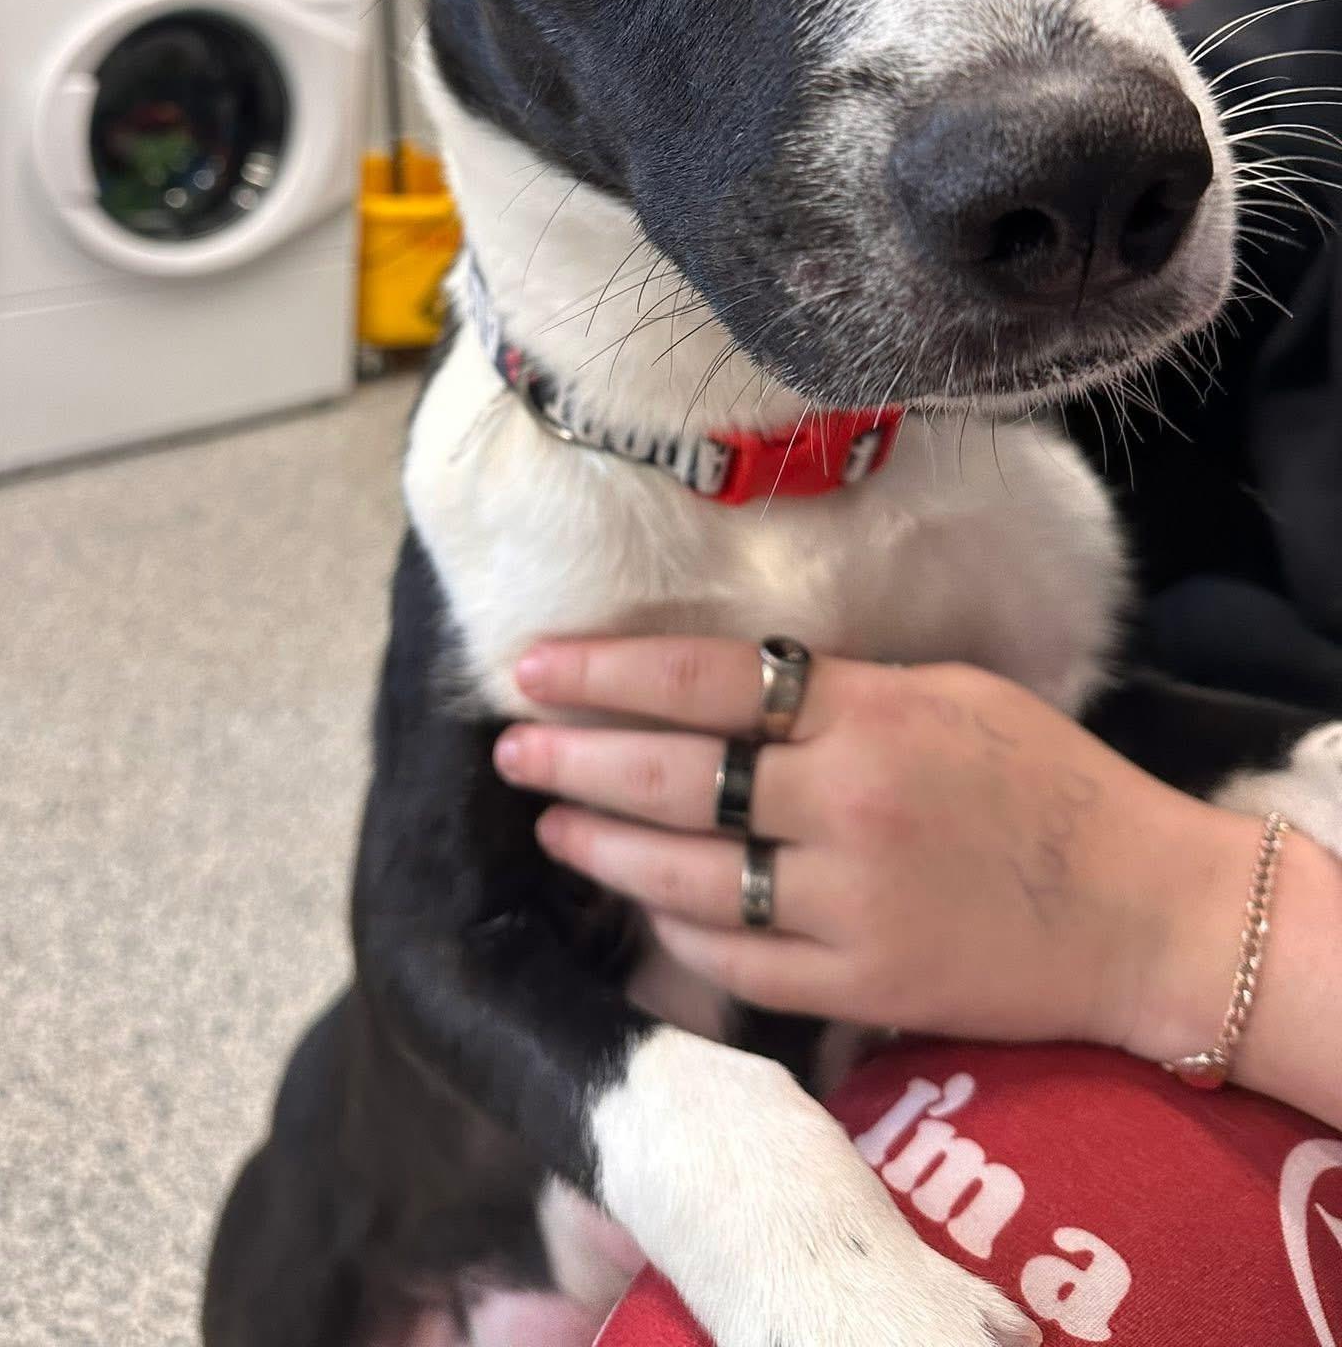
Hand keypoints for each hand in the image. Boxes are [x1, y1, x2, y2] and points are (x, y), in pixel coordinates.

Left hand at [493, 638, 1249, 1053]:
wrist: (1144, 910)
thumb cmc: (1052, 782)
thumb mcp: (952, 693)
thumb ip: (842, 690)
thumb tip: (732, 685)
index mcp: (869, 712)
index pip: (705, 679)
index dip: (605, 672)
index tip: (533, 667)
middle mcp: (847, 804)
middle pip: (672, 777)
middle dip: (573, 759)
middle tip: (510, 749)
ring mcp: (849, 905)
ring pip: (686, 876)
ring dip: (603, 848)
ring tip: (551, 822)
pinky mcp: (860, 988)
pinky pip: (736, 959)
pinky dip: (676, 931)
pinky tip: (640, 904)